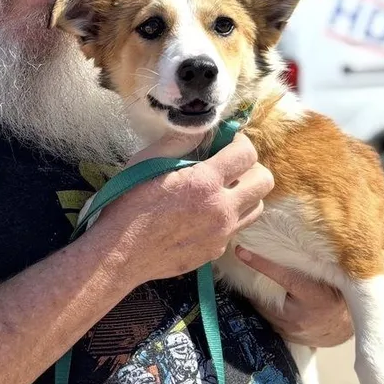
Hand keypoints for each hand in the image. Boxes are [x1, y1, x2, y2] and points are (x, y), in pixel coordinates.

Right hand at [94, 134, 273, 285]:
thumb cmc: (128, 204)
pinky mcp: (215, 251)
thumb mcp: (147, 163)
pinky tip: (204, 214)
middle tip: (229, 166)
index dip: (240, 142)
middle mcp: (221, 209)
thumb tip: (202, 130)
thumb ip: (179, 142)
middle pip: (265, 181)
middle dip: (251, 167)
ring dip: (245, 194)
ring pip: (257, 207)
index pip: (247, 154)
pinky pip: (236, 228)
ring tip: (221, 190)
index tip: (227, 142)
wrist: (119, 253)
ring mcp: (221, 234)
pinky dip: (229, 217)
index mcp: (204, 182)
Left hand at [235, 247, 353, 346]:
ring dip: (258, 296)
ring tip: (257, 283)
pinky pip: (268, 319)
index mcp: (315, 296)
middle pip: (266, 295)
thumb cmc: (338, 295)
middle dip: (255, 282)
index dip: (262, 263)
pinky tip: (267, 300)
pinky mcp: (286, 335)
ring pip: (263, 308)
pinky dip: (265, 309)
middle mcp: (301, 316)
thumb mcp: (332, 280)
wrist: (347, 327)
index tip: (241, 251)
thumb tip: (297, 238)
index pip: (284, 276)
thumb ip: (315, 267)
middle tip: (245, 263)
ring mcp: (291, 329)